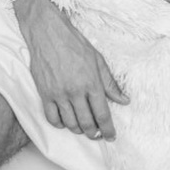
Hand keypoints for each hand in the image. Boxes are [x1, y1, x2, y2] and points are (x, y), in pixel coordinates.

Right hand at [22, 5, 128, 141]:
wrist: (48, 33)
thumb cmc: (74, 43)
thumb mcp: (98, 60)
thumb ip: (110, 83)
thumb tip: (124, 100)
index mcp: (91, 82)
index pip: (102, 114)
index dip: (108, 129)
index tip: (111, 136)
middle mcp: (75, 91)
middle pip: (87, 123)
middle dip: (94, 133)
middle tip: (97, 134)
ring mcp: (59, 94)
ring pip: (70, 124)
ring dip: (78, 129)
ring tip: (83, 127)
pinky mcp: (45, 94)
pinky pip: (52, 118)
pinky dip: (60, 124)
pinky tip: (65, 121)